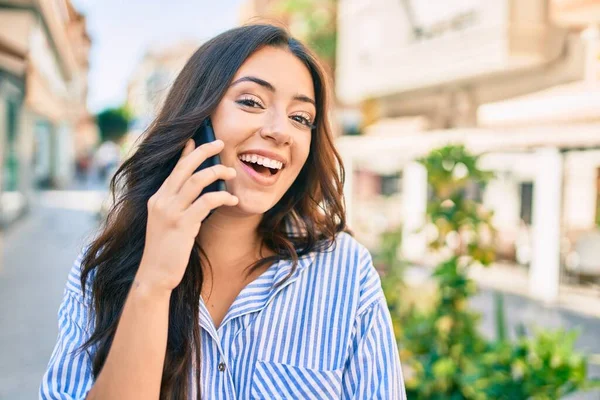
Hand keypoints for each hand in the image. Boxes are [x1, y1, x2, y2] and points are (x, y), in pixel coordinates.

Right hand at [136, 139, 237, 293]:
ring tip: (232, 173)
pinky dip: (223, 196)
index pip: (174, 168)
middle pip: (185, 166)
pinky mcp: (183, 224)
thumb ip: (177, 204)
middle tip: (221, 143)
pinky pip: (207, 202)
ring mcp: (171, 211)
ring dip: (218, 172)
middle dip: (204, 151)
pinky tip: (233, 199)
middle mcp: (161, 200)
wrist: (155, 274)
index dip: (187, 151)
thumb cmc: (166, 249)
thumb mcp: (167, 222)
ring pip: (198, 180)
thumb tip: (196, 188)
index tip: (198, 139)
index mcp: (157, 198)